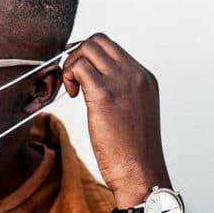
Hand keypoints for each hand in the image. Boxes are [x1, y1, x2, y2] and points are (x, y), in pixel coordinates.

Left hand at [61, 33, 169, 205]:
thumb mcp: (134, 113)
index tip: (78, 72)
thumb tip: (94, 85)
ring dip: (71, 64)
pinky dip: (69, 75)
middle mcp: (135, 74)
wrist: (141, 172)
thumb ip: (121, 93)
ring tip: (73, 89)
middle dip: (77, 55)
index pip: (112, 47)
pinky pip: (79, 67)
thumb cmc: (133, 151)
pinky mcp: (104, 94)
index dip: (88, 56)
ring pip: (87, 47)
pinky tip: (72, 95)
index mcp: (144, 78)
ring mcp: (122, 82)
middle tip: (72, 79)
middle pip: (98, 40)